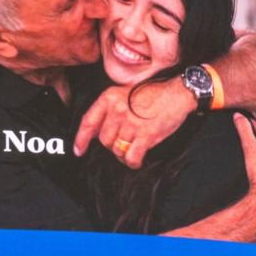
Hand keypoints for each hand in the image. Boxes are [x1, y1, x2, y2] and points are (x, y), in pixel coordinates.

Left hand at [73, 79, 193, 168]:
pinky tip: (136, 160)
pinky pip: (132, 157)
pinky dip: (133, 162)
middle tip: (123, 142)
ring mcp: (131, 123)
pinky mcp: (146, 135)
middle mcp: (118, 110)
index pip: (88, 122)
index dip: (81, 139)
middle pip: (104, 140)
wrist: (177, 93)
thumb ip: (109, 109)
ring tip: (132, 149)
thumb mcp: (125, 92)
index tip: (78, 150)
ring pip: (117, 150)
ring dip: (123, 154)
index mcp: (110, 97)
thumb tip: (96, 131)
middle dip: (111, 145)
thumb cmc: (154, 93)